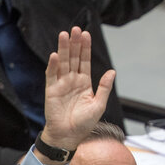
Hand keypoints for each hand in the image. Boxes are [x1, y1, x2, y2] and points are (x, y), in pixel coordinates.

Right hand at [41, 27, 114, 151]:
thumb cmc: (84, 123)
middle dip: (74, 43)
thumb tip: (112, 71)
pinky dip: (53, 66)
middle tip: (75, 29)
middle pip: (73, 58)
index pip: (84, 61)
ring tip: (64, 35)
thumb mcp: (98, 105)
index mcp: (84, 83)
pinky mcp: (51, 91)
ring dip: (63, 49)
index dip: (85, 48)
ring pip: (63, 63)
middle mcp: (72, 80)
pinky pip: (52, 76)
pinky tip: (56, 55)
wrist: (68, 136)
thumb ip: (104, 87)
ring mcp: (61, 84)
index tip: (86, 34)